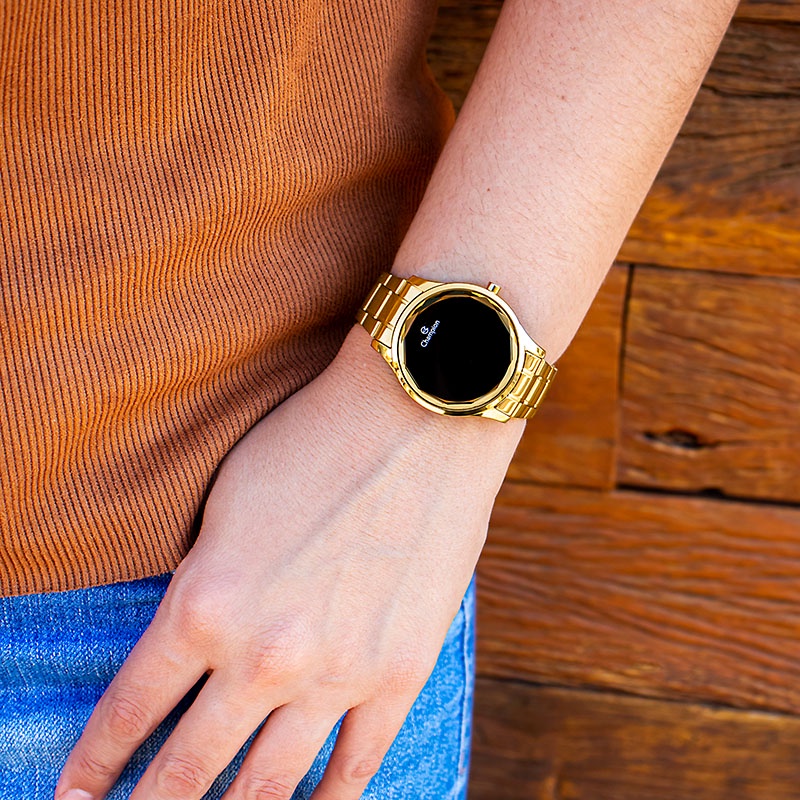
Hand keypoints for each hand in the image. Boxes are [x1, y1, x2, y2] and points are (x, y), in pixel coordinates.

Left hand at [55, 327, 522, 799]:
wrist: (419, 414)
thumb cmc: (316, 440)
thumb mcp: (226, 503)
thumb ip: (204, 586)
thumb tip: (195, 646)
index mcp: (206, 604)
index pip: (129, 712)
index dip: (96, 764)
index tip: (80, 794)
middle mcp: (265, 656)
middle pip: (189, 768)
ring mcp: (339, 673)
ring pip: (270, 786)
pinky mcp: (401, 672)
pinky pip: (357, 766)